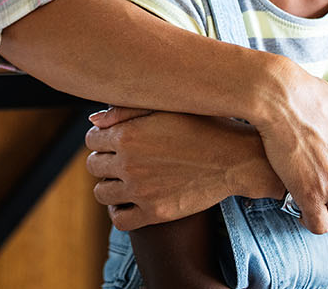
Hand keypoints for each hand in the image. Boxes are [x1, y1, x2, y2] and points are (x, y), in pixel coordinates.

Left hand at [85, 109, 270, 230]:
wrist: (236, 158)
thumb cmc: (204, 126)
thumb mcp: (166, 107)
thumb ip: (125, 110)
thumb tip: (93, 121)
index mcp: (127, 135)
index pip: (91, 139)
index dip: (103, 138)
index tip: (117, 140)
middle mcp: (129, 164)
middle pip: (93, 166)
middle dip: (105, 160)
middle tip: (124, 158)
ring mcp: (141, 191)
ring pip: (101, 193)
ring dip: (109, 185)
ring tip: (126, 179)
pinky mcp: (155, 213)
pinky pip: (119, 220)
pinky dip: (119, 211)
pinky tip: (130, 201)